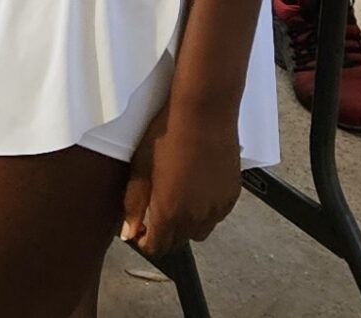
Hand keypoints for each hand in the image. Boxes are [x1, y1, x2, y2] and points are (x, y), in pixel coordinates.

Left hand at [121, 112, 241, 253]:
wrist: (204, 113)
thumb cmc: (166, 134)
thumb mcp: (141, 167)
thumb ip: (134, 204)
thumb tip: (128, 232)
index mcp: (169, 213)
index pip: (156, 247)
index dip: (145, 242)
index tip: (140, 230)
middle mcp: (195, 218)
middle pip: (178, 241)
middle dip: (165, 232)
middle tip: (156, 211)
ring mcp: (216, 209)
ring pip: (199, 231)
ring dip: (187, 224)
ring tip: (179, 198)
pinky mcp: (232, 196)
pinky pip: (217, 216)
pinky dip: (206, 211)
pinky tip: (197, 189)